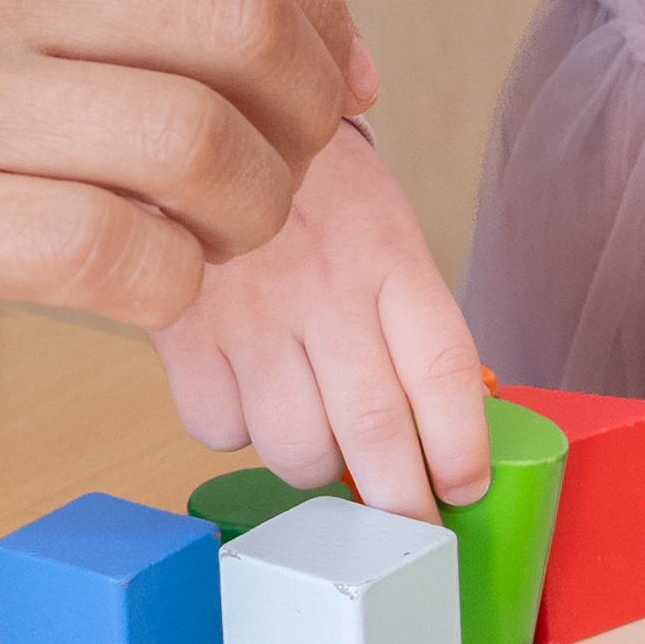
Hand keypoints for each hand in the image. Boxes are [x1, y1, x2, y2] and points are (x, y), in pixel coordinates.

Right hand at [0, 0, 376, 361]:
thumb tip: (211, 7)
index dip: (315, 5)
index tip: (333, 73)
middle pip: (238, 21)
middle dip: (309, 112)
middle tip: (299, 168)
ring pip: (199, 145)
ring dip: (253, 211)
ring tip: (221, 236)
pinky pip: (117, 257)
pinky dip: (172, 284)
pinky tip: (147, 289)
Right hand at [158, 126, 487, 515]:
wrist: (208, 115)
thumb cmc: (314, 194)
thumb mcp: (383, 232)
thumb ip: (412, 324)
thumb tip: (447, 436)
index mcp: (388, 255)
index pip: (445, 371)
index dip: (462, 449)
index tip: (464, 489)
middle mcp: (323, 285)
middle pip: (376, 432)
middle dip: (401, 504)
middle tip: (407, 528)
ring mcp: (247, 310)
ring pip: (295, 448)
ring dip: (316, 468)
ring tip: (317, 437)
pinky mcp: (180, 329)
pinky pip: (219, 430)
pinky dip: (237, 433)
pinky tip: (247, 393)